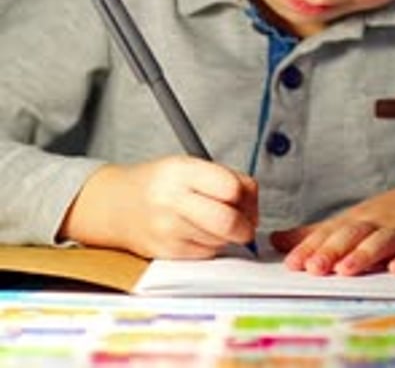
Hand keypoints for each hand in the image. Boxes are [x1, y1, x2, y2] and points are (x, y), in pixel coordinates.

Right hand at [59, 156, 257, 258]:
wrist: (115, 204)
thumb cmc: (157, 183)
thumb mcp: (187, 165)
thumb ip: (223, 178)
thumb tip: (254, 205)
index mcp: (181, 170)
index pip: (231, 187)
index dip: (246, 195)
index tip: (244, 198)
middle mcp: (173, 200)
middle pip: (229, 221)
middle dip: (246, 225)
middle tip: (245, 222)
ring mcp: (168, 230)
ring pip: (221, 241)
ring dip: (228, 236)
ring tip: (214, 222)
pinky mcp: (167, 254)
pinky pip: (206, 254)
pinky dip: (211, 246)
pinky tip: (198, 233)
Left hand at [271, 177, 394, 275]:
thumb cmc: (394, 213)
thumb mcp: (355, 219)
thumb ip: (317, 233)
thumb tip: (277, 240)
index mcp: (357, 219)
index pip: (329, 233)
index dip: (311, 247)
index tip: (291, 263)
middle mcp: (377, 221)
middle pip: (352, 234)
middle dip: (332, 251)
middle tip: (313, 268)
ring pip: (382, 240)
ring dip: (364, 254)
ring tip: (346, 270)